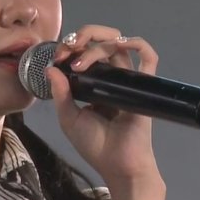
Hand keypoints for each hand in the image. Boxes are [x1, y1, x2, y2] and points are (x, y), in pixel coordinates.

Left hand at [46, 25, 163, 189]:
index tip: (57, 57)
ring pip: (120, 45)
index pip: (84, 53)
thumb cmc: (95, 146)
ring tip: (81, 60)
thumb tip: (50, 68)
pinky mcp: (143, 86)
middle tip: (69, 47)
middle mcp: (111, 78)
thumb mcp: (69, 119)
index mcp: (93, 84)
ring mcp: (128, 80)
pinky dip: (138, 43)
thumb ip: (60, 94)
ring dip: (99, 42)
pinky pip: (148, 58)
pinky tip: (120, 45)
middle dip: (85, 35)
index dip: (70, 48)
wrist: (118, 165)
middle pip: (103, 41)